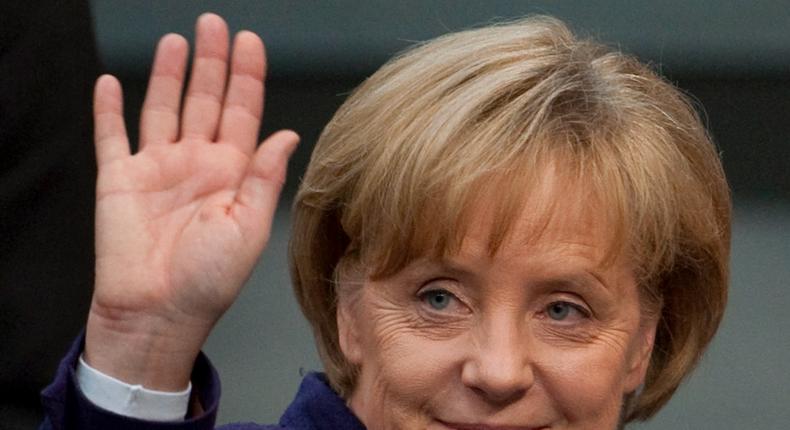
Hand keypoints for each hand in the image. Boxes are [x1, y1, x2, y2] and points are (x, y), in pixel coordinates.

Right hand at [84, 14, 297, 389]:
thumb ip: (265, 177)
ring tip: (176, 41)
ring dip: (168, 74)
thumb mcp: (250, 227)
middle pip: (206, 100)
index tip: (250, 43)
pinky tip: (112, 83)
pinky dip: (109, 109)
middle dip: (211, 62)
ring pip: (163, 107)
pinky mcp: (119, 179)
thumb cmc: (208, 281)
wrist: (158, 313)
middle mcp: (196, 164)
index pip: (243, 113)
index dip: (247, 77)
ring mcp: (157, 168)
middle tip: (214, 25)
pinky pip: (112, 135)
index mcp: (232, 174)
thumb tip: (287, 133)